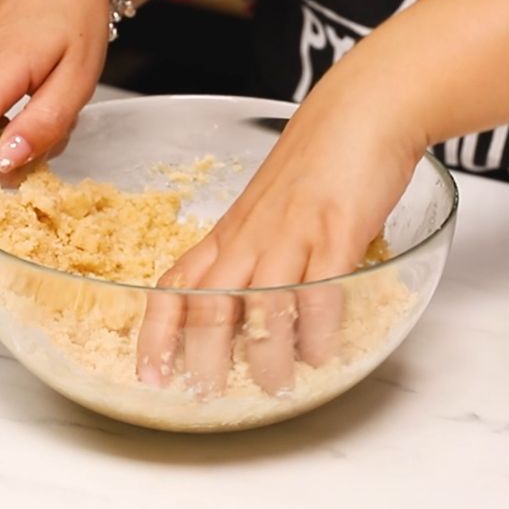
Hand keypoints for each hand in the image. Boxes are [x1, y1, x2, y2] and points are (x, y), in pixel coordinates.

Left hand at [137, 71, 425, 395]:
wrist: (359, 113)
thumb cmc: (314, 162)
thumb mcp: (265, 210)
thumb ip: (253, 254)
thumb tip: (251, 308)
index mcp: (229, 234)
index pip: (175, 285)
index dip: (156, 333)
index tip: (149, 373)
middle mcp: (251, 237)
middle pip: (208, 304)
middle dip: (200, 359)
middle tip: (206, 395)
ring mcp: (292, 234)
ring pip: (261, 306)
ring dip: (265, 357)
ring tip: (274, 386)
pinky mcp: (337, 232)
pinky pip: (321, 293)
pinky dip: (319, 333)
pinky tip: (322, 353)